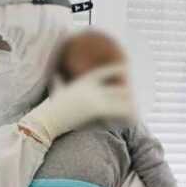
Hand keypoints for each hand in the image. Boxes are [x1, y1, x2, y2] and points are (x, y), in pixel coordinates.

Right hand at [18, 64, 135, 145]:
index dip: (115, 70)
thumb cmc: (50, 107)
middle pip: (116, 88)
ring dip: (128, 104)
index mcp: (83, 82)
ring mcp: (95, 97)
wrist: (47, 119)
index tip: (125, 67)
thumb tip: (54, 74)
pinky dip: (126, 114)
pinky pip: (117, 110)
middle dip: (126, 93)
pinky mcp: (96, 108)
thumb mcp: (55, 89)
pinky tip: (134, 118)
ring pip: (119, 98)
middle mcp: (92, 87)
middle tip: (134, 97)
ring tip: (138, 110)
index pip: (103, 73)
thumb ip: (58, 80)